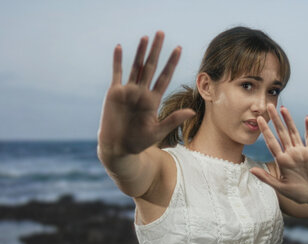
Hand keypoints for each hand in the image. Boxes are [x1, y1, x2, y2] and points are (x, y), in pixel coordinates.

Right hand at [98, 31, 194, 154]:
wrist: (118, 148)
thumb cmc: (139, 142)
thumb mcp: (158, 132)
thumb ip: (173, 120)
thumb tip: (192, 111)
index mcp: (153, 100)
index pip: (164, 77)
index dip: (171, 63)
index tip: (179, 49)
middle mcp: (142, 92)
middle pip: (150, 66)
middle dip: (156, 50)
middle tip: (161, 32)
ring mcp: (128, 91)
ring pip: (135, 67)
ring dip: (139, 51)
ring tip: (145, 37)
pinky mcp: (115, 93)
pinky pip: (117, 73)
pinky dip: (117, 61)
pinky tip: (119, 47)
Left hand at [250, 104, 307, 204]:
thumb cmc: (299, 193)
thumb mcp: (281, 187)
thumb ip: (266, 178)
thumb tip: (251, 170)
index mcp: (282, 160)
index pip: (271, 142)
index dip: (265, 131)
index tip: (259, 120)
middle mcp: (290, 153)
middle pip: (281, 133)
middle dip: (275, 120)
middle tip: (268, 106)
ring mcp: (301, 151)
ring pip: (293, 132)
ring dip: (289, 120)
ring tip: (283, 108)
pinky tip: (306, 118)